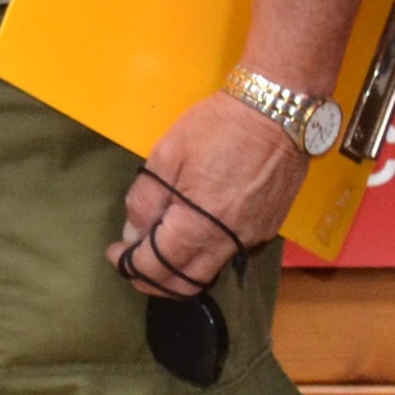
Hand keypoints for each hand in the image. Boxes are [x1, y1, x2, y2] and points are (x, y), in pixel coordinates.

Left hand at [114, 90, 307, 297]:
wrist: (279, 111)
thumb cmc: (218, 127)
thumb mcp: (167, 155)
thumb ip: (146, 200)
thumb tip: (134, 234)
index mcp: (199, 225)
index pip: (157, 266)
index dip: (130, 266)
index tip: (115, 254)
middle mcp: (229, 242)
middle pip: (186, 283)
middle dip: (154, 280)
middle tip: (134, 262)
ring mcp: (253, 237)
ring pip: (210, 271)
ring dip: (181, 270)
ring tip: (160, 248)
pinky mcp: (269, 228)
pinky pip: (231, 254)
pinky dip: (206, 253)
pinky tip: (194, 233)